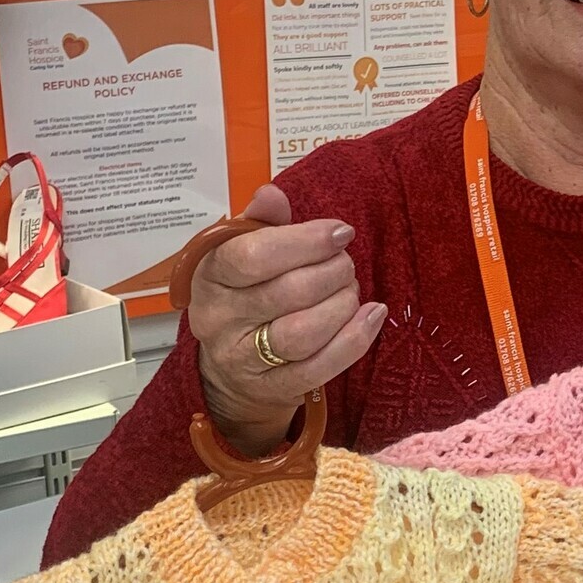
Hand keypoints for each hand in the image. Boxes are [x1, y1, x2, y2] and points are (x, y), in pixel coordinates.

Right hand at [187, 185, 385, 454]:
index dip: (304, 241)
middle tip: (346, 264)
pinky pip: (320, 368)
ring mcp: (245, 359)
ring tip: (351, 289)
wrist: (229, 367)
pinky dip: (354, 340)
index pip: (252, 256)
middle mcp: (220, 319)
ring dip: (341, 305)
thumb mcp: (241, 252)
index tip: (340, 232)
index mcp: (210, 275)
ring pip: (303, 333)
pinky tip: (372, 315)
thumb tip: (272, 194)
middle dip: (331, 272)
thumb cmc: (244, 294)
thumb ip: (260, 222)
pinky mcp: (274, 388)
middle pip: (286, 293)